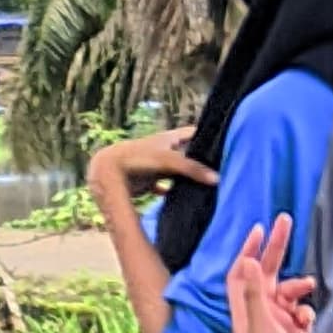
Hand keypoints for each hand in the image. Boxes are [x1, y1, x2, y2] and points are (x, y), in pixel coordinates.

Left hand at [91, 128, 221, 193]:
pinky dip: (170, 191)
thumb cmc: (137, 158)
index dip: (207, 135)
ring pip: (175, 171)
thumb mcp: (168, 161)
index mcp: (169, 138)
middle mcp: (163, 150)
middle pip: (186, 153)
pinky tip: (180, 199)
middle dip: (199, 159)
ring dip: (186, 177)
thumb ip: (192, 169)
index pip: (193, 133)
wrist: (107, 172)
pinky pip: (162, 187)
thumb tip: (217, 179)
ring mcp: (154, 166)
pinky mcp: (146, 181)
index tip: (224, 140)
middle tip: (219, 167)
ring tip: (204, 184)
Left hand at [225, 218, 319, 332]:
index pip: (240, 273)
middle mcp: (258, 315)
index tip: (259, 229)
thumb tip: (247, 261)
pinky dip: (305, 310)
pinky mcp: (296, 332)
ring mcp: (278, 323)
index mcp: (243, 312)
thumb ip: (255, 292)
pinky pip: (302, 310)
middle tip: (285, 221)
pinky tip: (306, 320)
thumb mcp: (261, 324)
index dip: (247, 250)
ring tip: (306, 288)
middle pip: (265, 274)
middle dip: (275, 249)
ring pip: (289, 292)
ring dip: (298, 286)